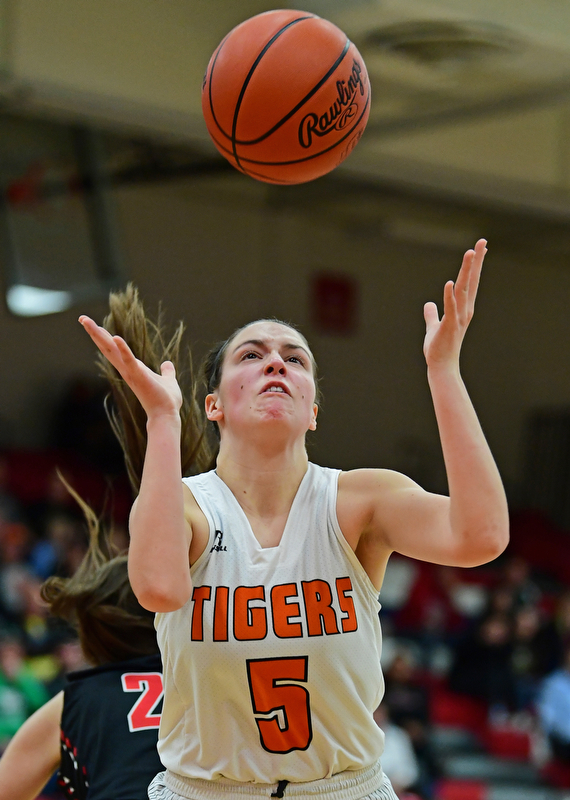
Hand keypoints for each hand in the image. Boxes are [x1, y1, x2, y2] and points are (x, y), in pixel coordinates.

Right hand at [79, 315, 182, 419]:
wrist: (167, 415)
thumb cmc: (166, 401)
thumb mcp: (168, 380)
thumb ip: (166, 371)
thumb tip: (167, 364)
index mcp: (133, 368)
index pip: (114, 349)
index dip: (104, 337)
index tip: (93, 325)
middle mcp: (127, 369)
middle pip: (107, 347)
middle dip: (95, 332)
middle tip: (82, 318)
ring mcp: (131, 373)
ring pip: (112, 351)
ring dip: (100, 336)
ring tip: (87, 322)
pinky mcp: (139, 376)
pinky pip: (130, 360)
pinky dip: (123, 350)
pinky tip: (116, 337)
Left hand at [423, 239, 485, 368]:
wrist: (441, 366)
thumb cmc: (439, 348)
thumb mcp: (434, 327)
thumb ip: (432, 314)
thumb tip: (429, 304)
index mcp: (462, 309)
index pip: (470, 283)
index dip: (475, 265)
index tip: (480, 247)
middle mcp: (464, 310)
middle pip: (471, 281)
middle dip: (476, 261)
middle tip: (482, 242)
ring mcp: (458, 318)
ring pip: (463, 290)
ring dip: (467, 271)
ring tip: (470, 253)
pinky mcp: (450, 326)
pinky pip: (450, 308)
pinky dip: (450, 296)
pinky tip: (450, 282)